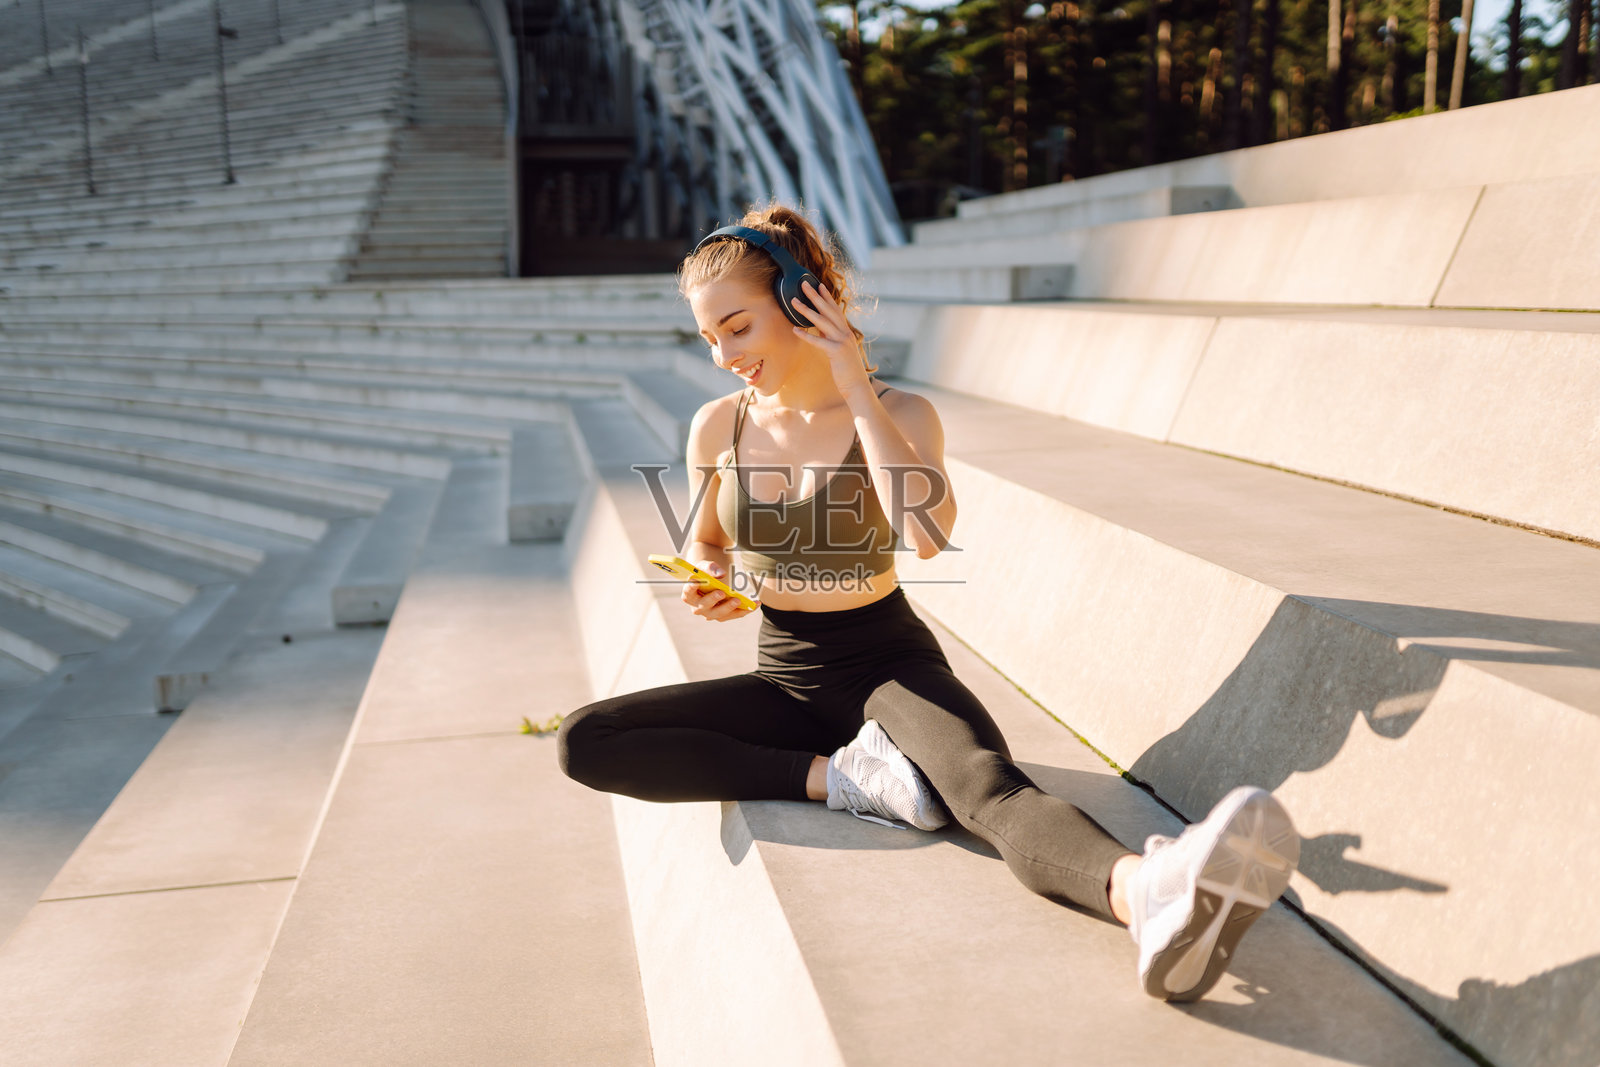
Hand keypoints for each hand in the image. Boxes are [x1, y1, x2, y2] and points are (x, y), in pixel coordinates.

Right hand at [680, 559, 756, 621]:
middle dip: (713, 600)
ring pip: (720, 614)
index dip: (690, 588)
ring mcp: (711, 613)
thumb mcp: (705, 566)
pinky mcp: (723, 615)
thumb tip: (720, 574)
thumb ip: (710, 568)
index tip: (696, 581)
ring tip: (741, 601)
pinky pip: (734, 614)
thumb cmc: (705, 572)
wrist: (713, 579)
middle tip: (722, 592)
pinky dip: (745, 610)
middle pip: (704, 606)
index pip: (688, 593)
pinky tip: (755, 604)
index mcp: (689, 594)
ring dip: (731, 608)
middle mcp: (698, 607)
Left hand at [789, 279, 870, 399]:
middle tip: (803, 284)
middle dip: (815, 296)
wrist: (857, 386)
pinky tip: (795, 330)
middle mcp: (845, 333)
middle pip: (828, 310)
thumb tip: (820, 328)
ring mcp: (842, 341)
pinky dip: (807, 335)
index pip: (835, 310)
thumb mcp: (838, 350)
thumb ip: (831, 338)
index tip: (819, 285)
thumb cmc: (847, 370)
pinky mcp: (837, 352)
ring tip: (793, 302)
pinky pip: (819, 341)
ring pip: (822, 322)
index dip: (827, 297)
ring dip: (807, 310)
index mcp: (846, 332)